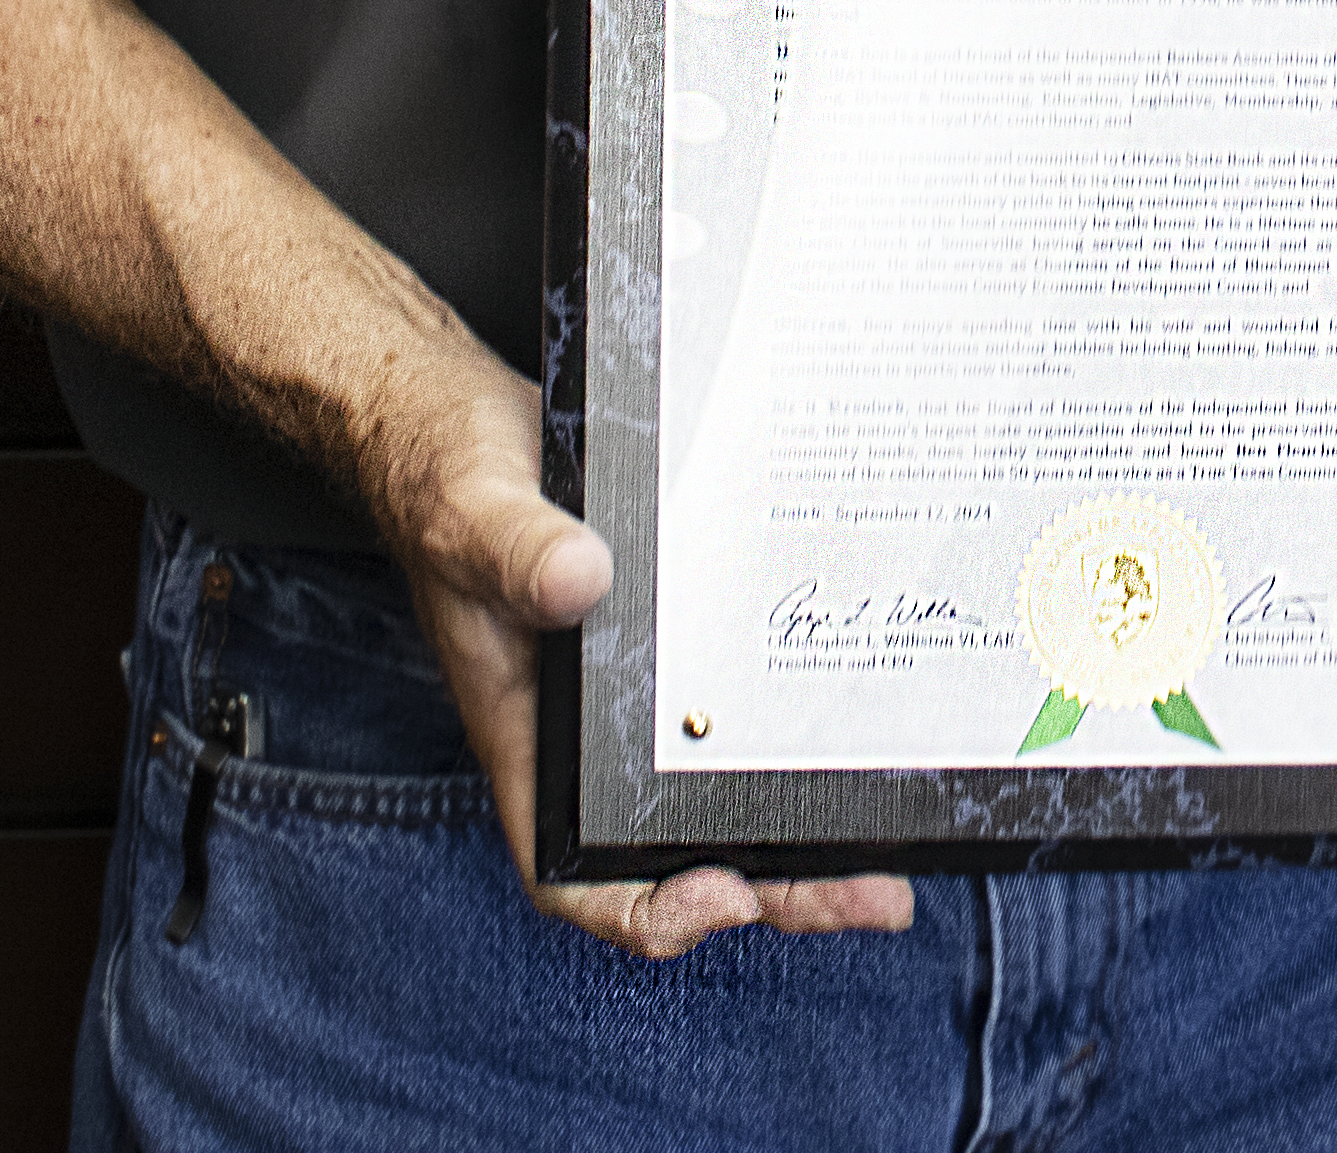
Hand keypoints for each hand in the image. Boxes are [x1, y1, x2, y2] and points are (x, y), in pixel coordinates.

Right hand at [366, 337, 914, 960]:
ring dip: (804, 833)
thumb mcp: (476, 510)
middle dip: (776, 889)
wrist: (465, 426)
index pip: (572, 872)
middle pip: (681, 853)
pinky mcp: (684, 647)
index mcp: (530, 737)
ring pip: (726, 795)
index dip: (644, 909)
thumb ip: (517, 551)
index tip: (722, 894)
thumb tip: (579, 579)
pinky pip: (744, 715)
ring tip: (887, 860)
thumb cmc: (449, 481)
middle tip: (868, 896)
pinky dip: (801, 740)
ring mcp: (641, 697)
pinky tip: (863, 733)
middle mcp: (589, 738)